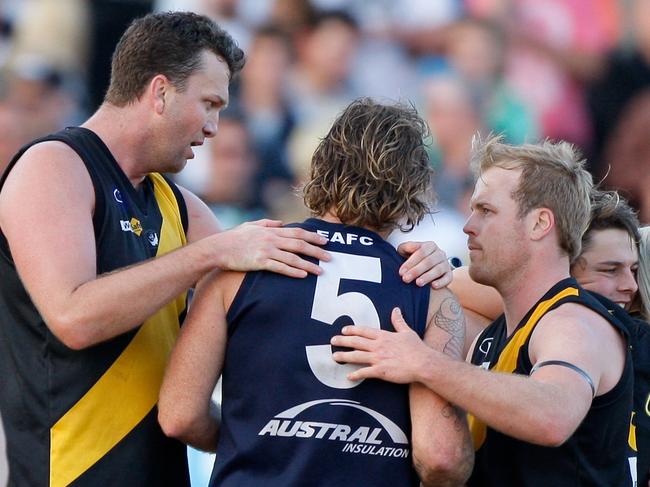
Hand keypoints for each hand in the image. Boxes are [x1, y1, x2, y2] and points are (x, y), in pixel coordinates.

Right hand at [215, 220, 329, 277]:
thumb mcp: (251, 225)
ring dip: (308, 265)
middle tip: (329, 258)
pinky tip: (303, 276)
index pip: (297, 232)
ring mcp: (266, 250)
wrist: (217, 248)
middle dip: (317, 251)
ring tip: (320, 272)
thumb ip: (267, 223)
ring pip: (293, 257)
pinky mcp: (259, 262)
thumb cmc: (233, 238)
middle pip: (300, 244)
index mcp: (271, 230)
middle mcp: (271, 239)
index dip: (313, 236)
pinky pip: (280, 267)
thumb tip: (282, 223)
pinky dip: (293, 271)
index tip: (325, 241)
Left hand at [331, 308, 434, 382]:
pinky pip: (365, 372)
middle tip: (333, 340)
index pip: (364, 331)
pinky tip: (349, 376)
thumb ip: (399, 321)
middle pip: (356, 342)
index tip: (344, 329)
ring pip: (357, 356)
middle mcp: (378, 346)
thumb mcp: (407, 332)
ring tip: (335, 356)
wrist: (423, 363)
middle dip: (343, 341)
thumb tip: (396, 309)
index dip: (352, 330)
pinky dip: (356, 375)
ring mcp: (378, 358)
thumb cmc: (417, 348)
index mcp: (384, 336)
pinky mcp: (381, 371)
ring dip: (344, 356)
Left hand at [397, 241, 451, 287]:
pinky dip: (441, 282)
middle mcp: (439, 253)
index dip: (410, 262)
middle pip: (429, 261)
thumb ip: (406, 247)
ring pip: (438, 270)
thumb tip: (407, 248)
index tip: (401, 272)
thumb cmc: (414, 259)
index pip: (421, 252)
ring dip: (427, 277)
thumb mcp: (406, 251)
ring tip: (418, 283)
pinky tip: (433, 286)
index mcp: (430, 246)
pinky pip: (448, 278)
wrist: (423, 268)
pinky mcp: (449, 274)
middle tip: (406, 279)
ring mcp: (446, 264)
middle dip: (416, 271)